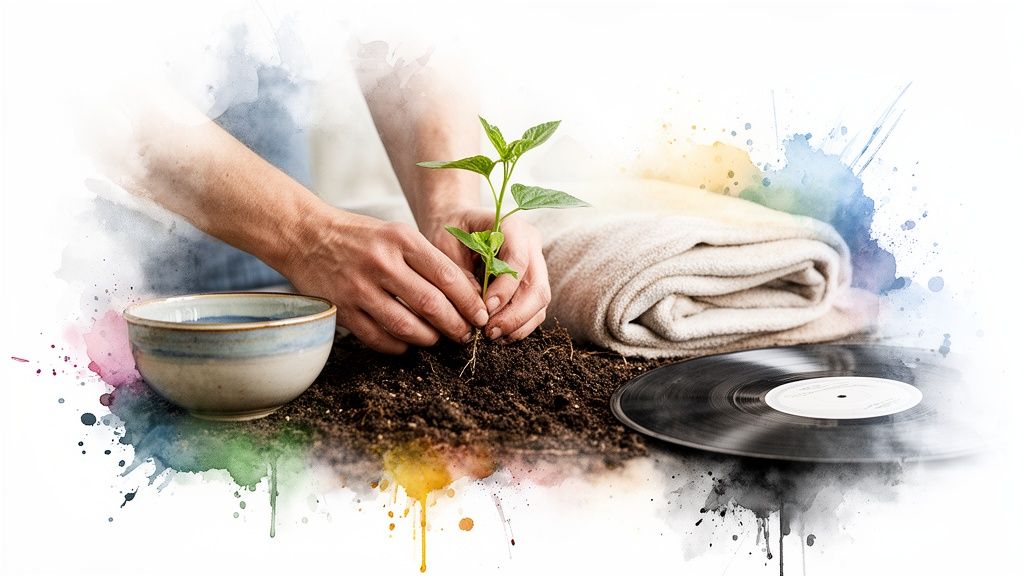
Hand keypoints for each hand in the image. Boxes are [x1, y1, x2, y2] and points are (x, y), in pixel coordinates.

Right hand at [282, 208, 488, 353]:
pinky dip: (400, 346)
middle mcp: (381, 263)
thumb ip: (429, 261)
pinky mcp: (343, 311)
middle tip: (466, 334)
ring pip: (407, 327)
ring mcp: (359, 289)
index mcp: (401, 239)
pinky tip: (408, 342)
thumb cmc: (362, 237)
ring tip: (439, 339)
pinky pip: (380, 339)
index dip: (470, 302)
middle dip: (456, 326)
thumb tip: (468, 296)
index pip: (447, 276)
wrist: (306, 236)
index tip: (482, 315)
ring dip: (430, 339)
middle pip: (432, 305)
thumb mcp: (397, 234)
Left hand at [423, 207, 550, 342]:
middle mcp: (530, 245)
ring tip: (492, 336)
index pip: (519, 261)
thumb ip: (463, 274)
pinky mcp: (532, 282)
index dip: (505, 289)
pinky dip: (521, 326)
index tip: (484, 308)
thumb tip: (480, 308)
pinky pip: (536, 309)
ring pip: (540, 301)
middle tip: (489, 331)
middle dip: (515, 314)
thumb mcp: (446, 247)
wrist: (455, 226)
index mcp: (512, 227)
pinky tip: (500, 335)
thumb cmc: (449, 233)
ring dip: (519, 324)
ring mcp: (535, 264)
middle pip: (537, 286)